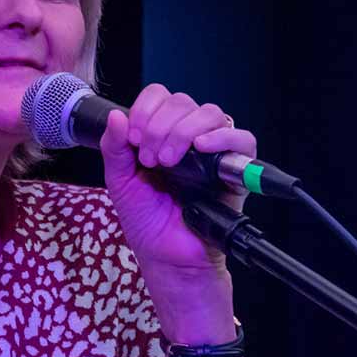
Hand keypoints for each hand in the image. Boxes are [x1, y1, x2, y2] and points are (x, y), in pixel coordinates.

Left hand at [98, 84, 256, 337]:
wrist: (168, 258)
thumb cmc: (148, 224)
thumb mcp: (120, 182)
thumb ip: (115, 148)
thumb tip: (118, 116)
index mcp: (162, 135)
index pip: (161, 97)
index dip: (145, 109)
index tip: (133, 137)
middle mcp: (189, 139)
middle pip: (184, 102)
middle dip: (160, 125)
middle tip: (149, 158)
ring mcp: (213, 153)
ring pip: (211, 114)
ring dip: (184, 130)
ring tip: (169, 161)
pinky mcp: (236, 171)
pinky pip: (242, 140)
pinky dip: (222, 138)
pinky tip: (201, 149)